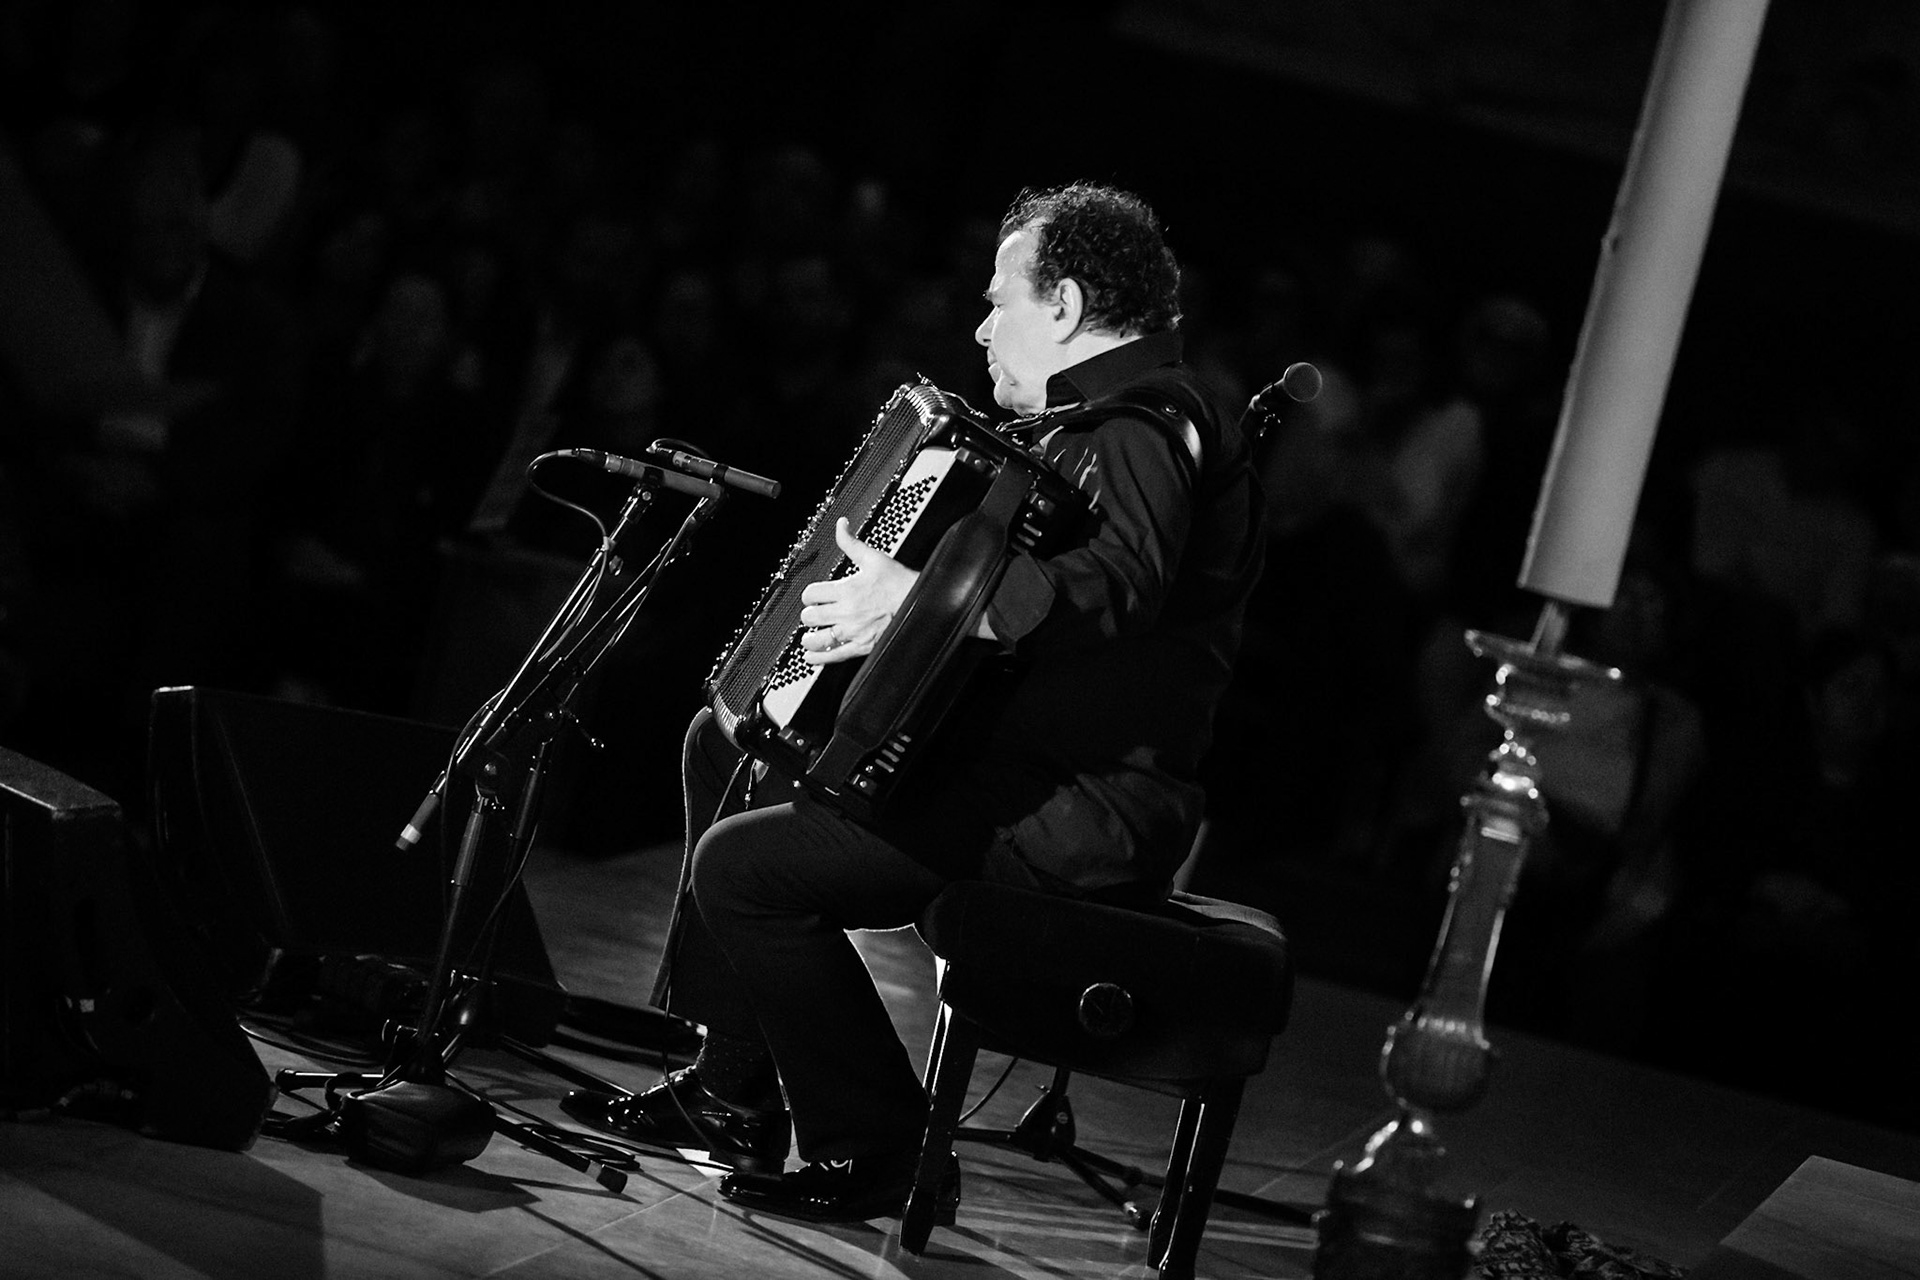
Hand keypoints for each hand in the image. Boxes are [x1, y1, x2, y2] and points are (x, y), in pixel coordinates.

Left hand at [797, 518, 918, 664]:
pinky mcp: (860, 647)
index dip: (810, 594)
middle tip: (815, 613)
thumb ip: (851, 542)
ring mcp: (852, 632)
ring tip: (810, 635)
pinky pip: (832, 657)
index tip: (814, 596)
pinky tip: (811, 656)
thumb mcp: (873, 558)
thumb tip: (841, 525)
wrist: (921, 603)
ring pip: (816, 639)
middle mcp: (846, 612)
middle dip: (810, 614)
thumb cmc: (899, 583)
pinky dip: (817, 658)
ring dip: (809, 637)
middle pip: (809, 616)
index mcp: (846, 590)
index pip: (811, 594)